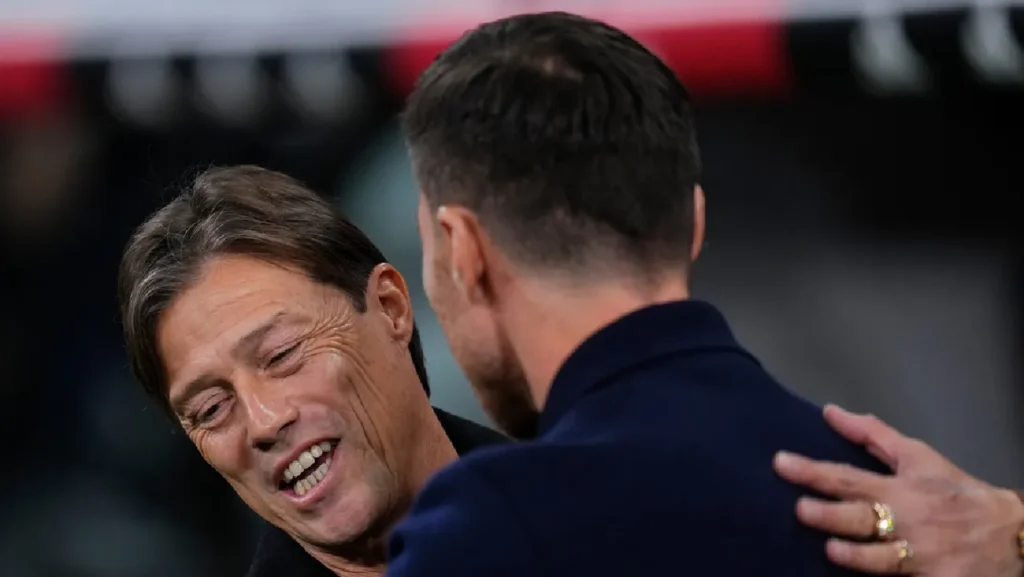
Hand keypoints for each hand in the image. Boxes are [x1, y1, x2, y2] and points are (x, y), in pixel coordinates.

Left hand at [773, 404, 1023, 575]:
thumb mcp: (918, 456)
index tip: (780, 462)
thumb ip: (871, 435)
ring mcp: (919, 554)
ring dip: (857, 555)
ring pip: (882, 557)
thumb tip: (829, 412)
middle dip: (831, 513)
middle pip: (862, 517)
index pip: (846, 477)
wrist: (1009, 532)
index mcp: (898, 486)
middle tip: (801, 508)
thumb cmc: (954, 491)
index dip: (812, 471)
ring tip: (832, 550)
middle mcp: (906, 519)